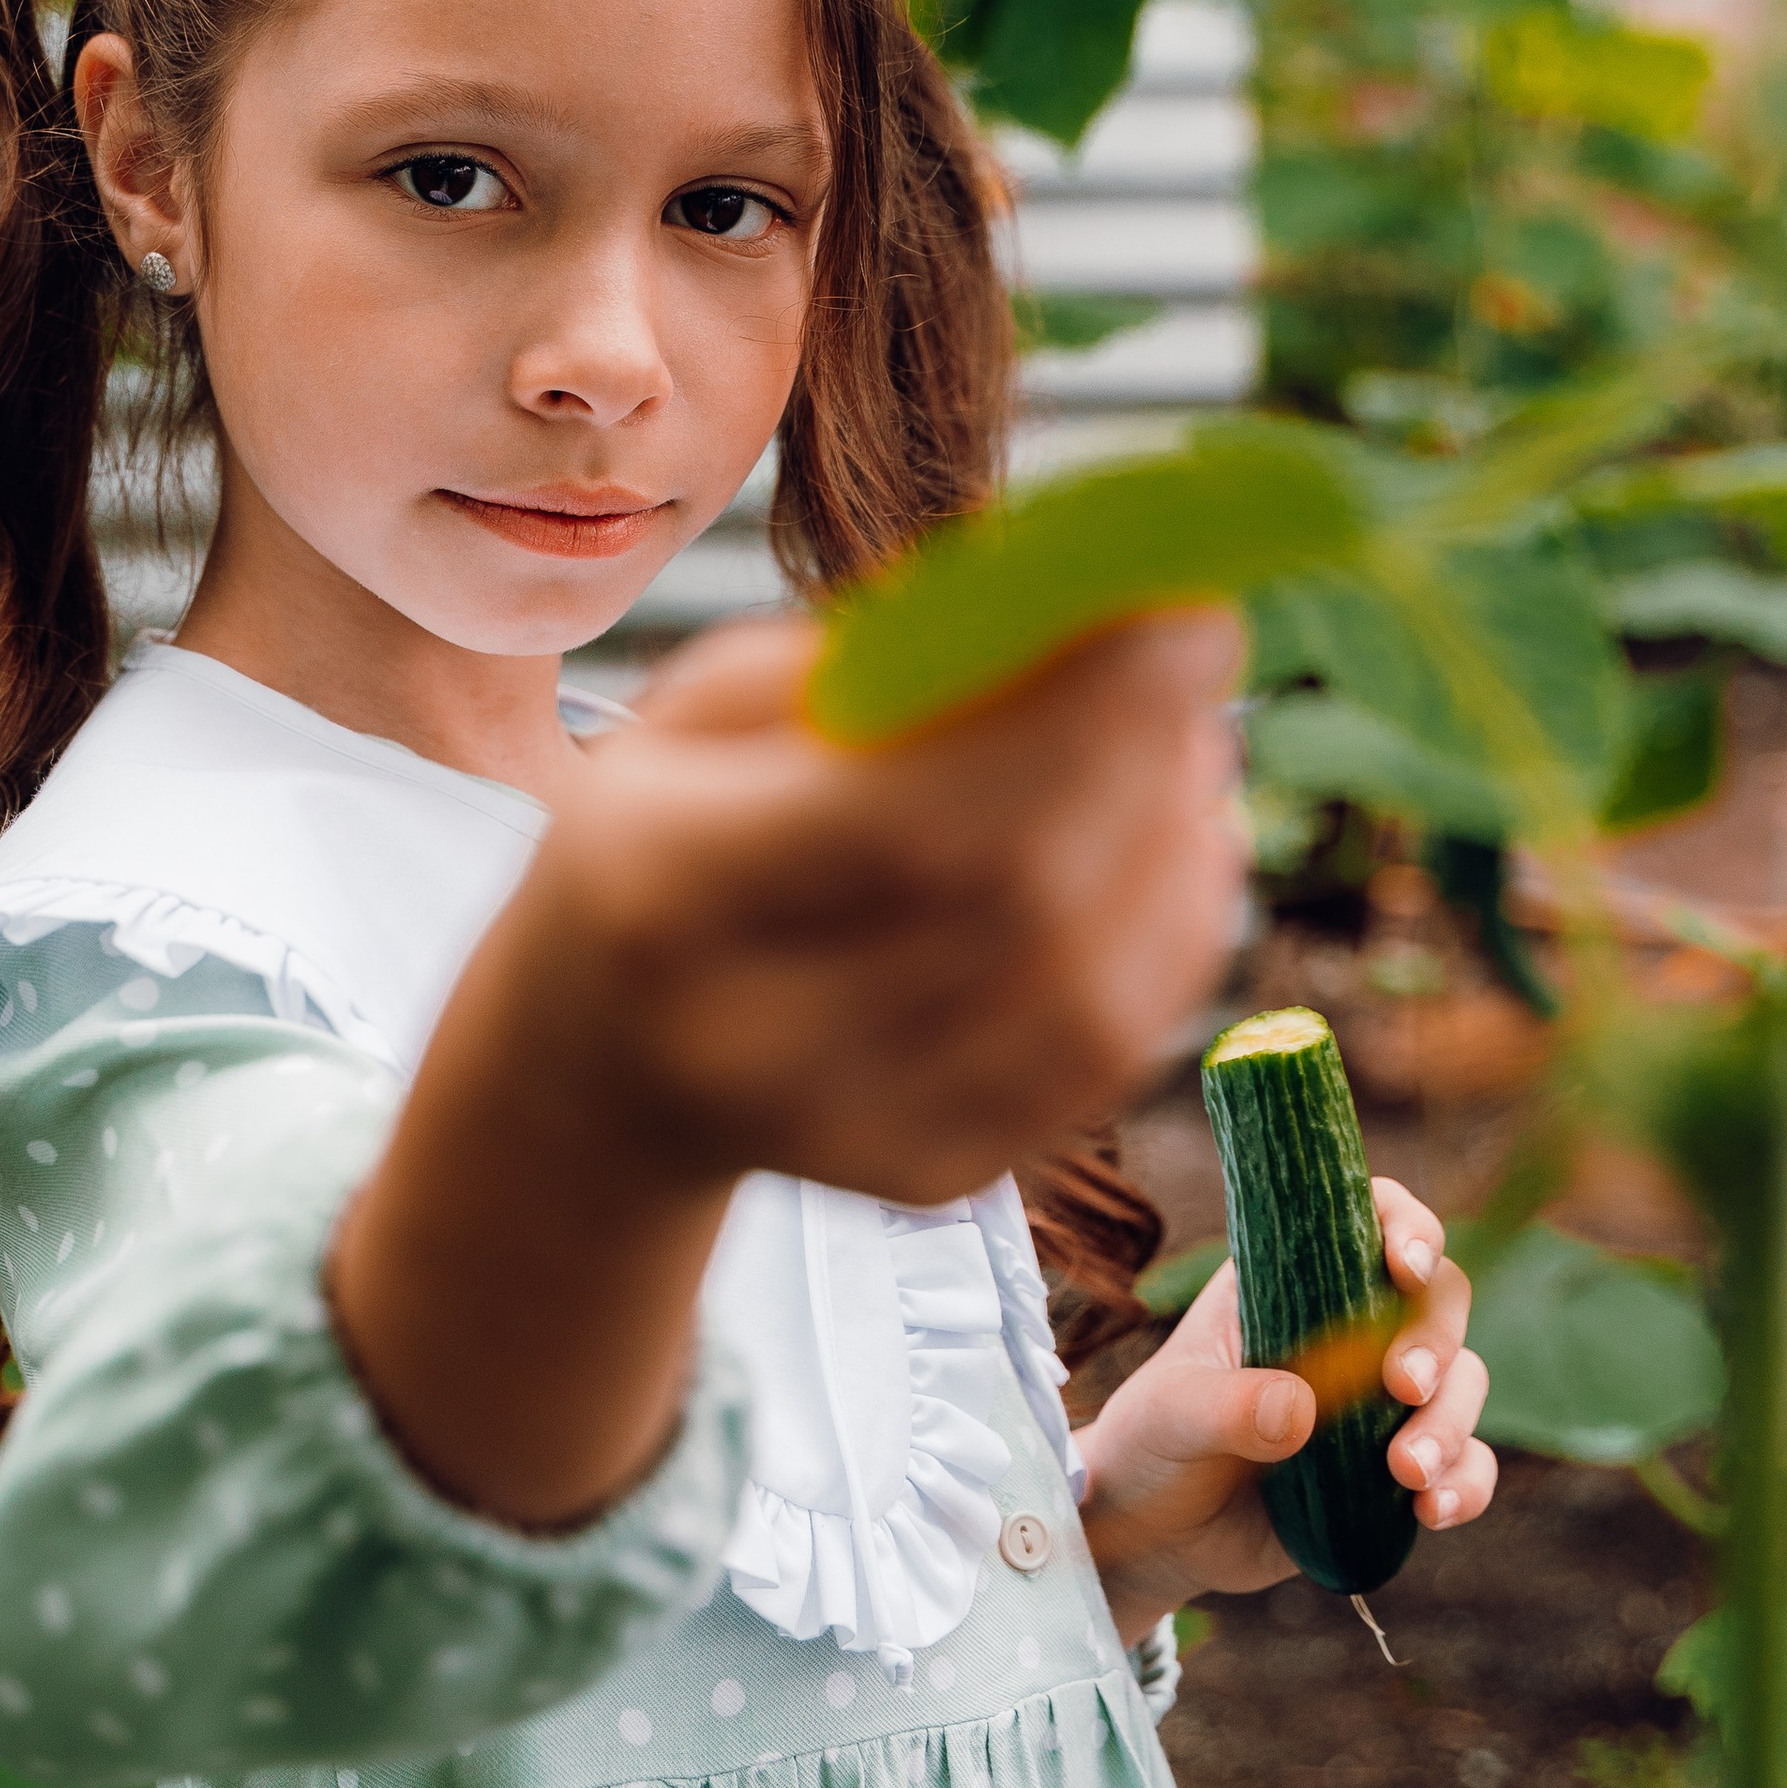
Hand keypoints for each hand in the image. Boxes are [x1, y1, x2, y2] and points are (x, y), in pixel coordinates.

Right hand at [334, 602, 1247, 1527]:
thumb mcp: (708, 715)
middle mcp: (746, 1038)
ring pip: (1083, 995)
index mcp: (662, 889)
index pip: (907, 814)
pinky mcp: (924, 1181)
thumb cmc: (667, 833)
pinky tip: (1173, 850)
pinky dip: (1169, 942)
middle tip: (1196, 650)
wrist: (590, 1060)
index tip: (1183, 611)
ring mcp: (841, 1134)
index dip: (1076, 716)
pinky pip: (1097, 1062)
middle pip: (1015, 905)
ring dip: (1173, 848)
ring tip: (1185, 744)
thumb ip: (881, 658)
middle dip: (1140, 760)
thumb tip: (1095, 605)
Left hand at [1077, 1179, 1492, 1646]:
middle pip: (1440, 1300)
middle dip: (1435, 1340)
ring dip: (1452, 1424)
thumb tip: (1299, 1411)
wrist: (1156, 1533)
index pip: (1373, 1219)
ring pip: (1463, 1384)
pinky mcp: (1400, 1472)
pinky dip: (1466, 1484)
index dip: (1407, 1228)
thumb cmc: (1153, 1445)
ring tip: (1406, 1473)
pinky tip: (1431, 1511)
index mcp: (1296, 1282)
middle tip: (1402, 1386)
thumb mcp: (1168, 1416)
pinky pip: (1467, 1466)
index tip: (1403, 1265)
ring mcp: (1384, 1402)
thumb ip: (1224, 1408)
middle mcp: (1353, 1331)